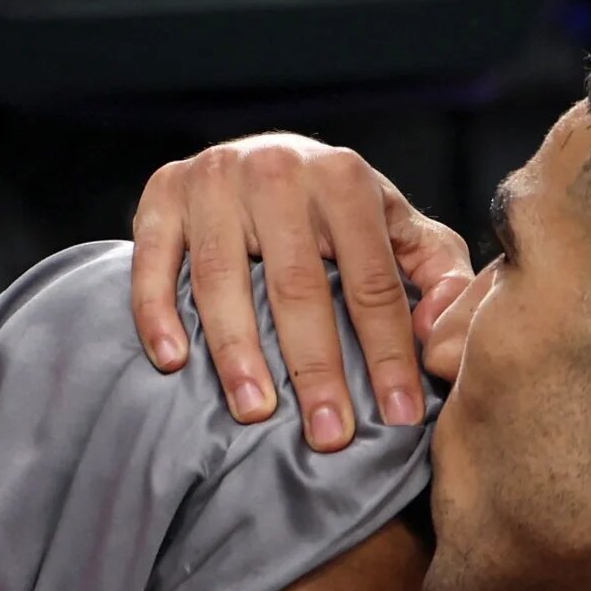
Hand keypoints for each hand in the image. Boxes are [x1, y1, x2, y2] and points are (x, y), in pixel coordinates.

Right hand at [131, 134, 473, 450]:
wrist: (261, 156)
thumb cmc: (338, 211)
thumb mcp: (399, 227)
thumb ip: (437, 272)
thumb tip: (439, 330)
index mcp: (344, 179)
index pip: (371, 281)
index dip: (389, 353)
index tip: (400, 415)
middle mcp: (277, 171)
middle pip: (297, 287)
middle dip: (316, 369)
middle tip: (329, 435)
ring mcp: (213, 180)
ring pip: (222, 280)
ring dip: (237, 354)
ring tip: (255, 413)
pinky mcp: (161, 194)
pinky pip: (152, 260)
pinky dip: (156, 312)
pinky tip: (173, 362)